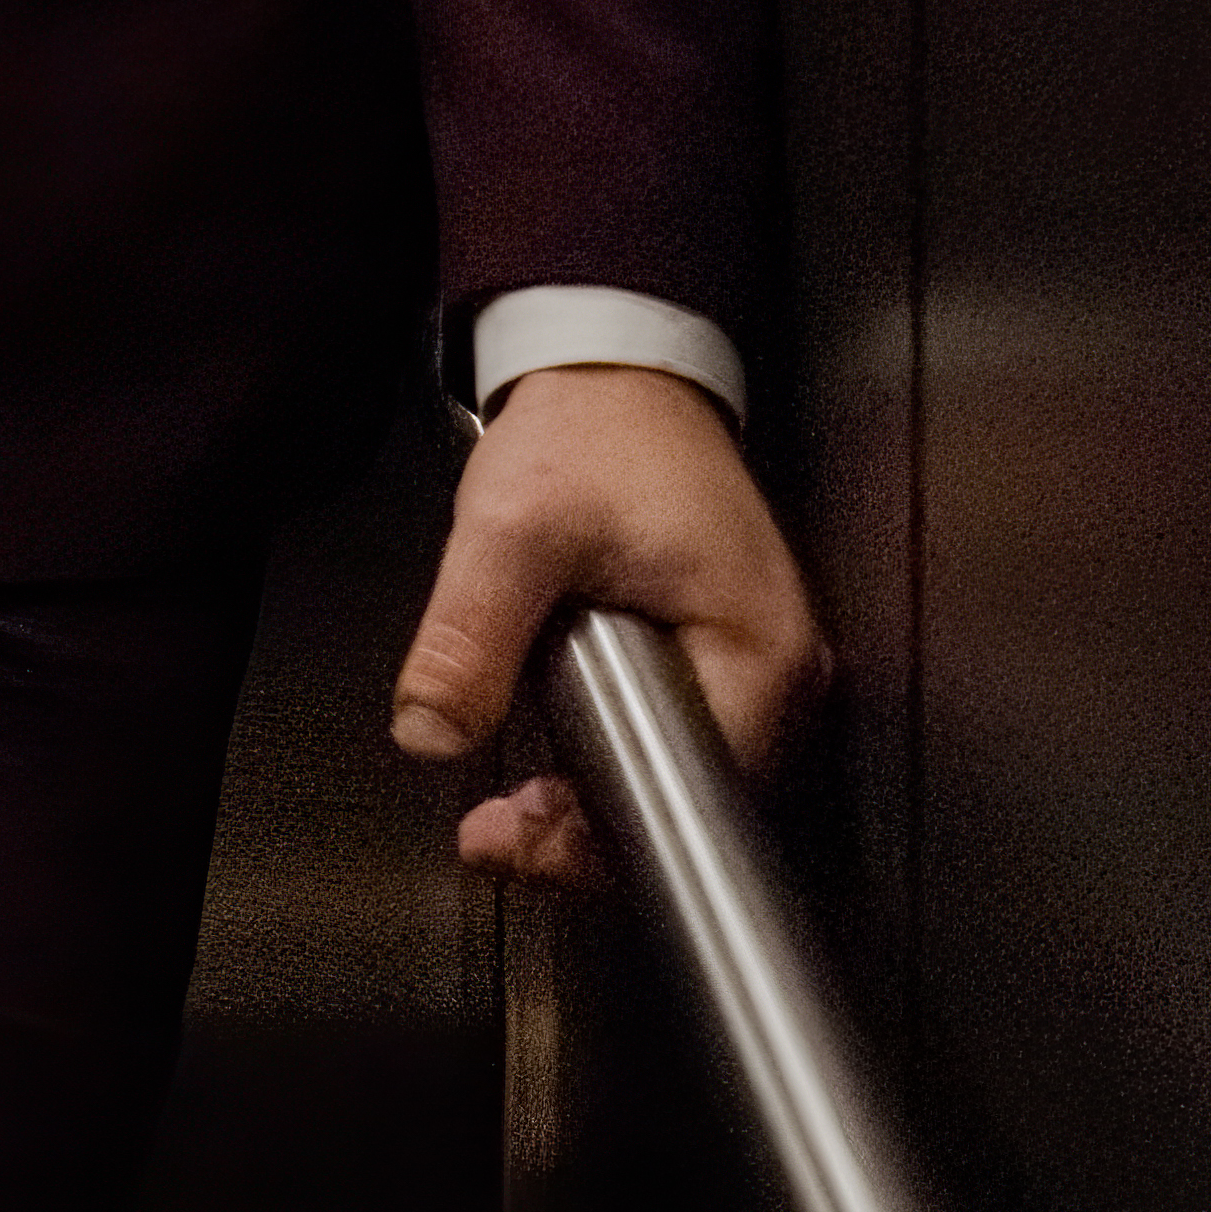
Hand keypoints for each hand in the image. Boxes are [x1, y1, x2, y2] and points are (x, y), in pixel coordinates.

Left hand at [385, 358, 822, 888]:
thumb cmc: (593, 431)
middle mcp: (778, 671)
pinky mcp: (720, 654)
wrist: (616, 369)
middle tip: (496, 831)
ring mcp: (752, 664)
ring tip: (515, 804)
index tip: (516, 842)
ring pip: (675, 773)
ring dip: (592, 793)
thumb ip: (471, 634)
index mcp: (757, 650)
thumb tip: (432, 730)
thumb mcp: (513, 528)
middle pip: (687, 798)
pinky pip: (670, 733)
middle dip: (587, 827)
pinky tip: (555, 749)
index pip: (689, 795)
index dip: (596, 836)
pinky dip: (607, 749)